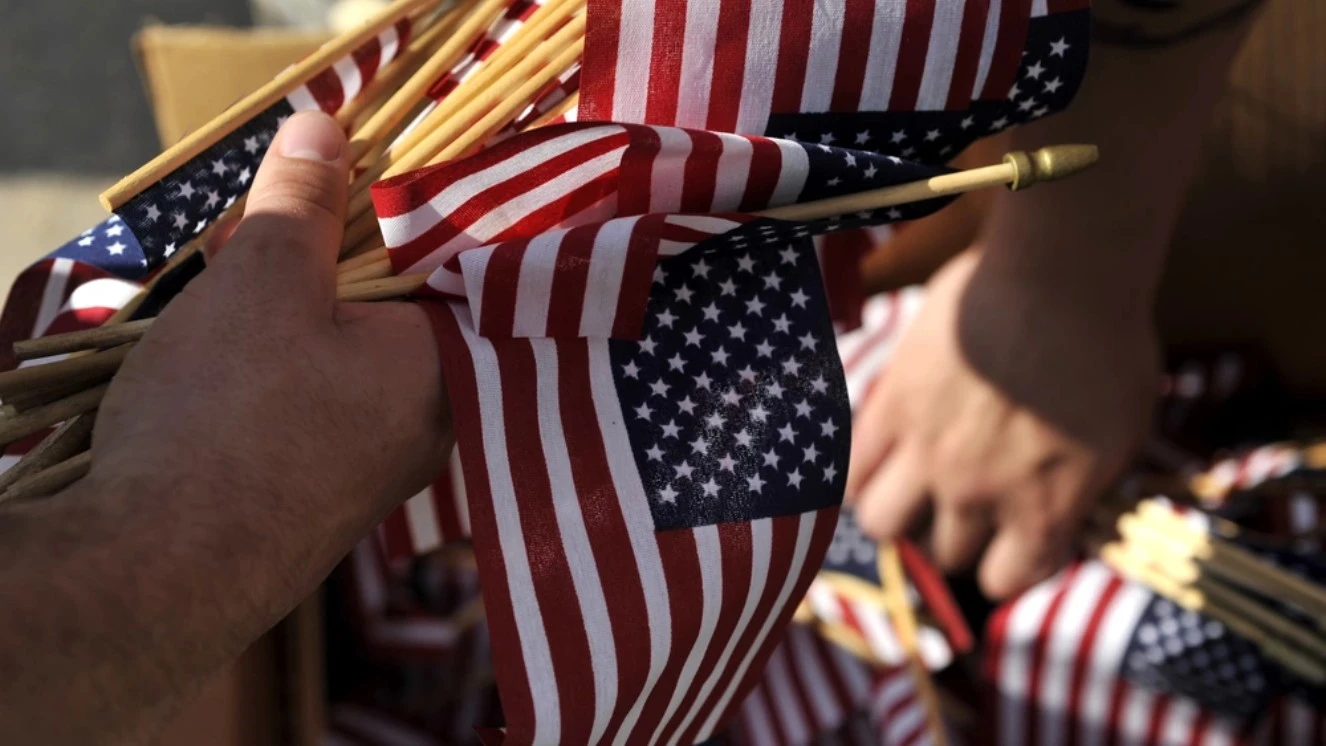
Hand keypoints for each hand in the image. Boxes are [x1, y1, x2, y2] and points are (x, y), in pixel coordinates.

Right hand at [91, 110, 452, 536]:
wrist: (157, 575)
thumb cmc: (229, 418)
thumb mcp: (266, 278)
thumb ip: (306, 200)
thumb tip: (328, 128)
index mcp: (450, 361)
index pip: (457, 261)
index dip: (404, 209)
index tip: (354, 178)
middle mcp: (435, 420)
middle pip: (396, 305)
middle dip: (329, 263)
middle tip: (259, 238)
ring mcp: (383, 464)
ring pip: (347, 355)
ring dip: (291, 316)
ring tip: (224, 294)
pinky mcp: (327, 492)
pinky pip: (315, 405)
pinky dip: (275, 373)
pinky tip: (218, 365)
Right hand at [845, 248, 1159, 598]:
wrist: (1062, 276)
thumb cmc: (1109, 345)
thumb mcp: (1124, 432)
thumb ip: (1084, 482)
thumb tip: (1068, 501)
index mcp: (1043, 509)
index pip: (1005, 580)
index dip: (1007, 563)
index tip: (1012, 538)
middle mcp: (979, 494)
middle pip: (945, 554)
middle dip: (955, 534)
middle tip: (963, 502)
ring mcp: (929, 452)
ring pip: (881, 523)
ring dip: (896, 512)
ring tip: (910, 486)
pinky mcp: (893, 406)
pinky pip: (854, 466)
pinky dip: (863, 469)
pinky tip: (881, 452)